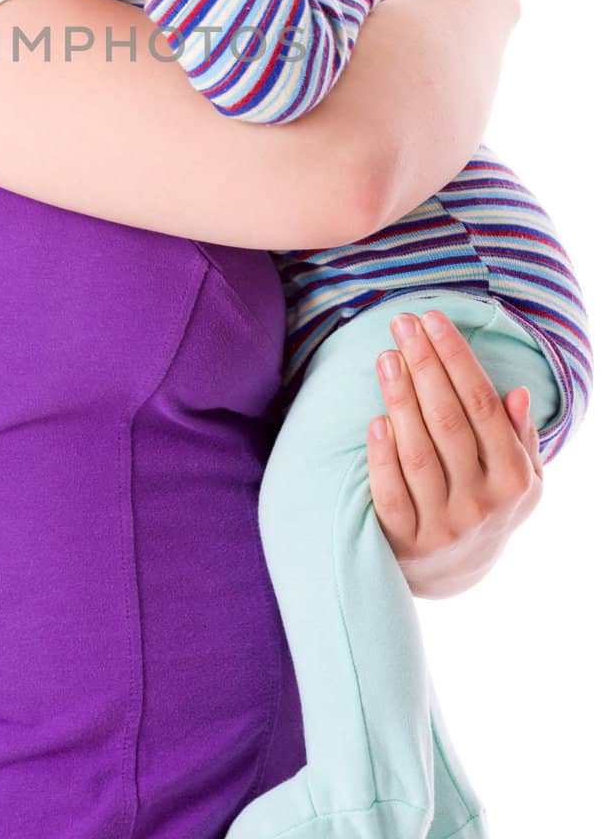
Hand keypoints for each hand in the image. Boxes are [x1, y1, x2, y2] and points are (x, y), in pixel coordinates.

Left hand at [367, 308, 543, 597]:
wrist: (453, 574)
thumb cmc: (486, 503)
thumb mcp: (518, 478)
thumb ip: (518, 436)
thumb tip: (518, 392)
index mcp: (513, 479)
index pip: (482, 406)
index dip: (456, 359)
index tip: (433, 320)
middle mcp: (481, 502)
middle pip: (449, 421)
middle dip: (425, 366)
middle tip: (402, 324)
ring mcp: (443, 524)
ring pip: (418, 452)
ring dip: (400, 400)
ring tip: (386, 357)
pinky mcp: (405, 541)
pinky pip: (391, 492)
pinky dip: (382, 455)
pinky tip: (375, 419)